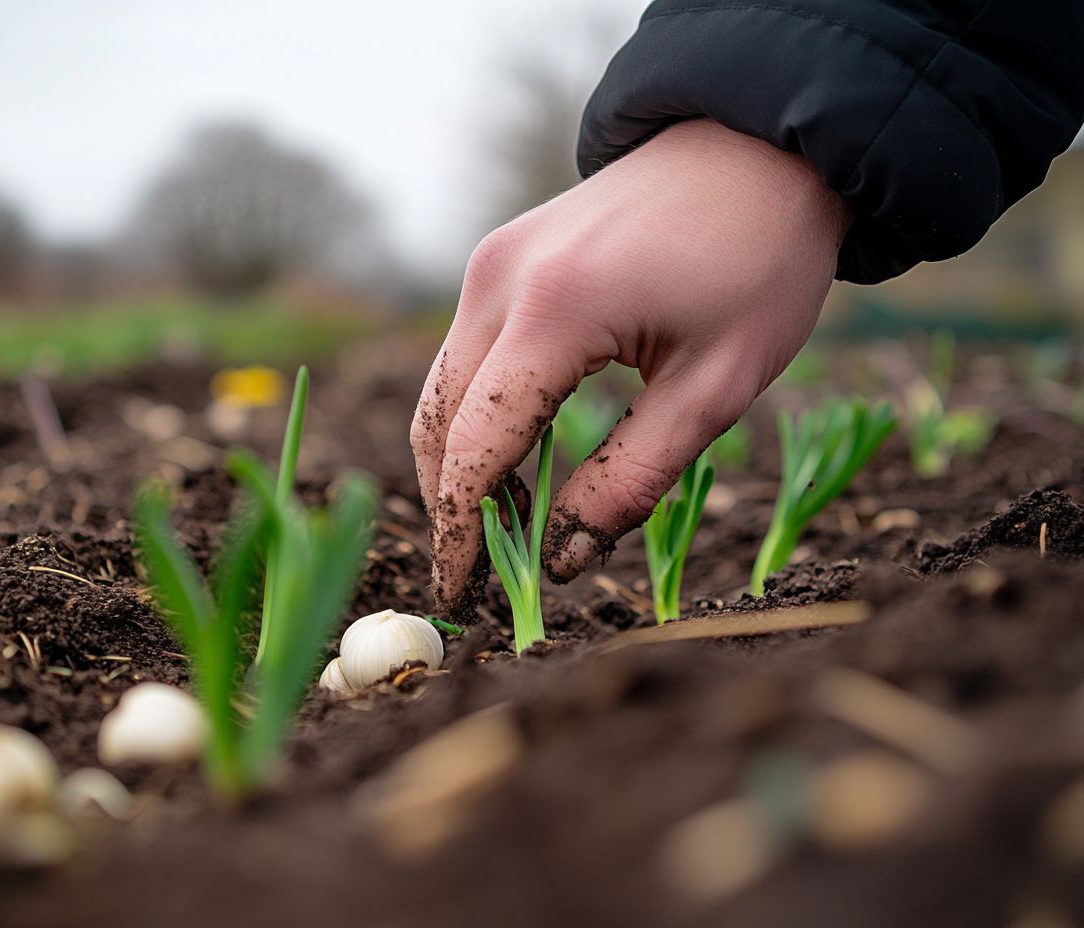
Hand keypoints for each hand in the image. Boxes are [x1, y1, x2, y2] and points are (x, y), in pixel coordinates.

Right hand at [411, 118, 850, 617]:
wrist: (756, 147)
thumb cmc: (758, 260)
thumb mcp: (716, 387)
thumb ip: (631, 478)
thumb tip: (562, 556)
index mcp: (555, 312)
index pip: (474, 448)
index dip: (460, 531)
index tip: (465, 594)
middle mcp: (499, 280)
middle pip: (437, 422)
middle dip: (452, 506)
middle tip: (486, 573)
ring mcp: (492, 262)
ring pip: (442, 390)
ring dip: (462, 463)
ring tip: (511, 525)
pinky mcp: (501, 257)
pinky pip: (466, 355)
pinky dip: (478, 416)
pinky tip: (521, 457)